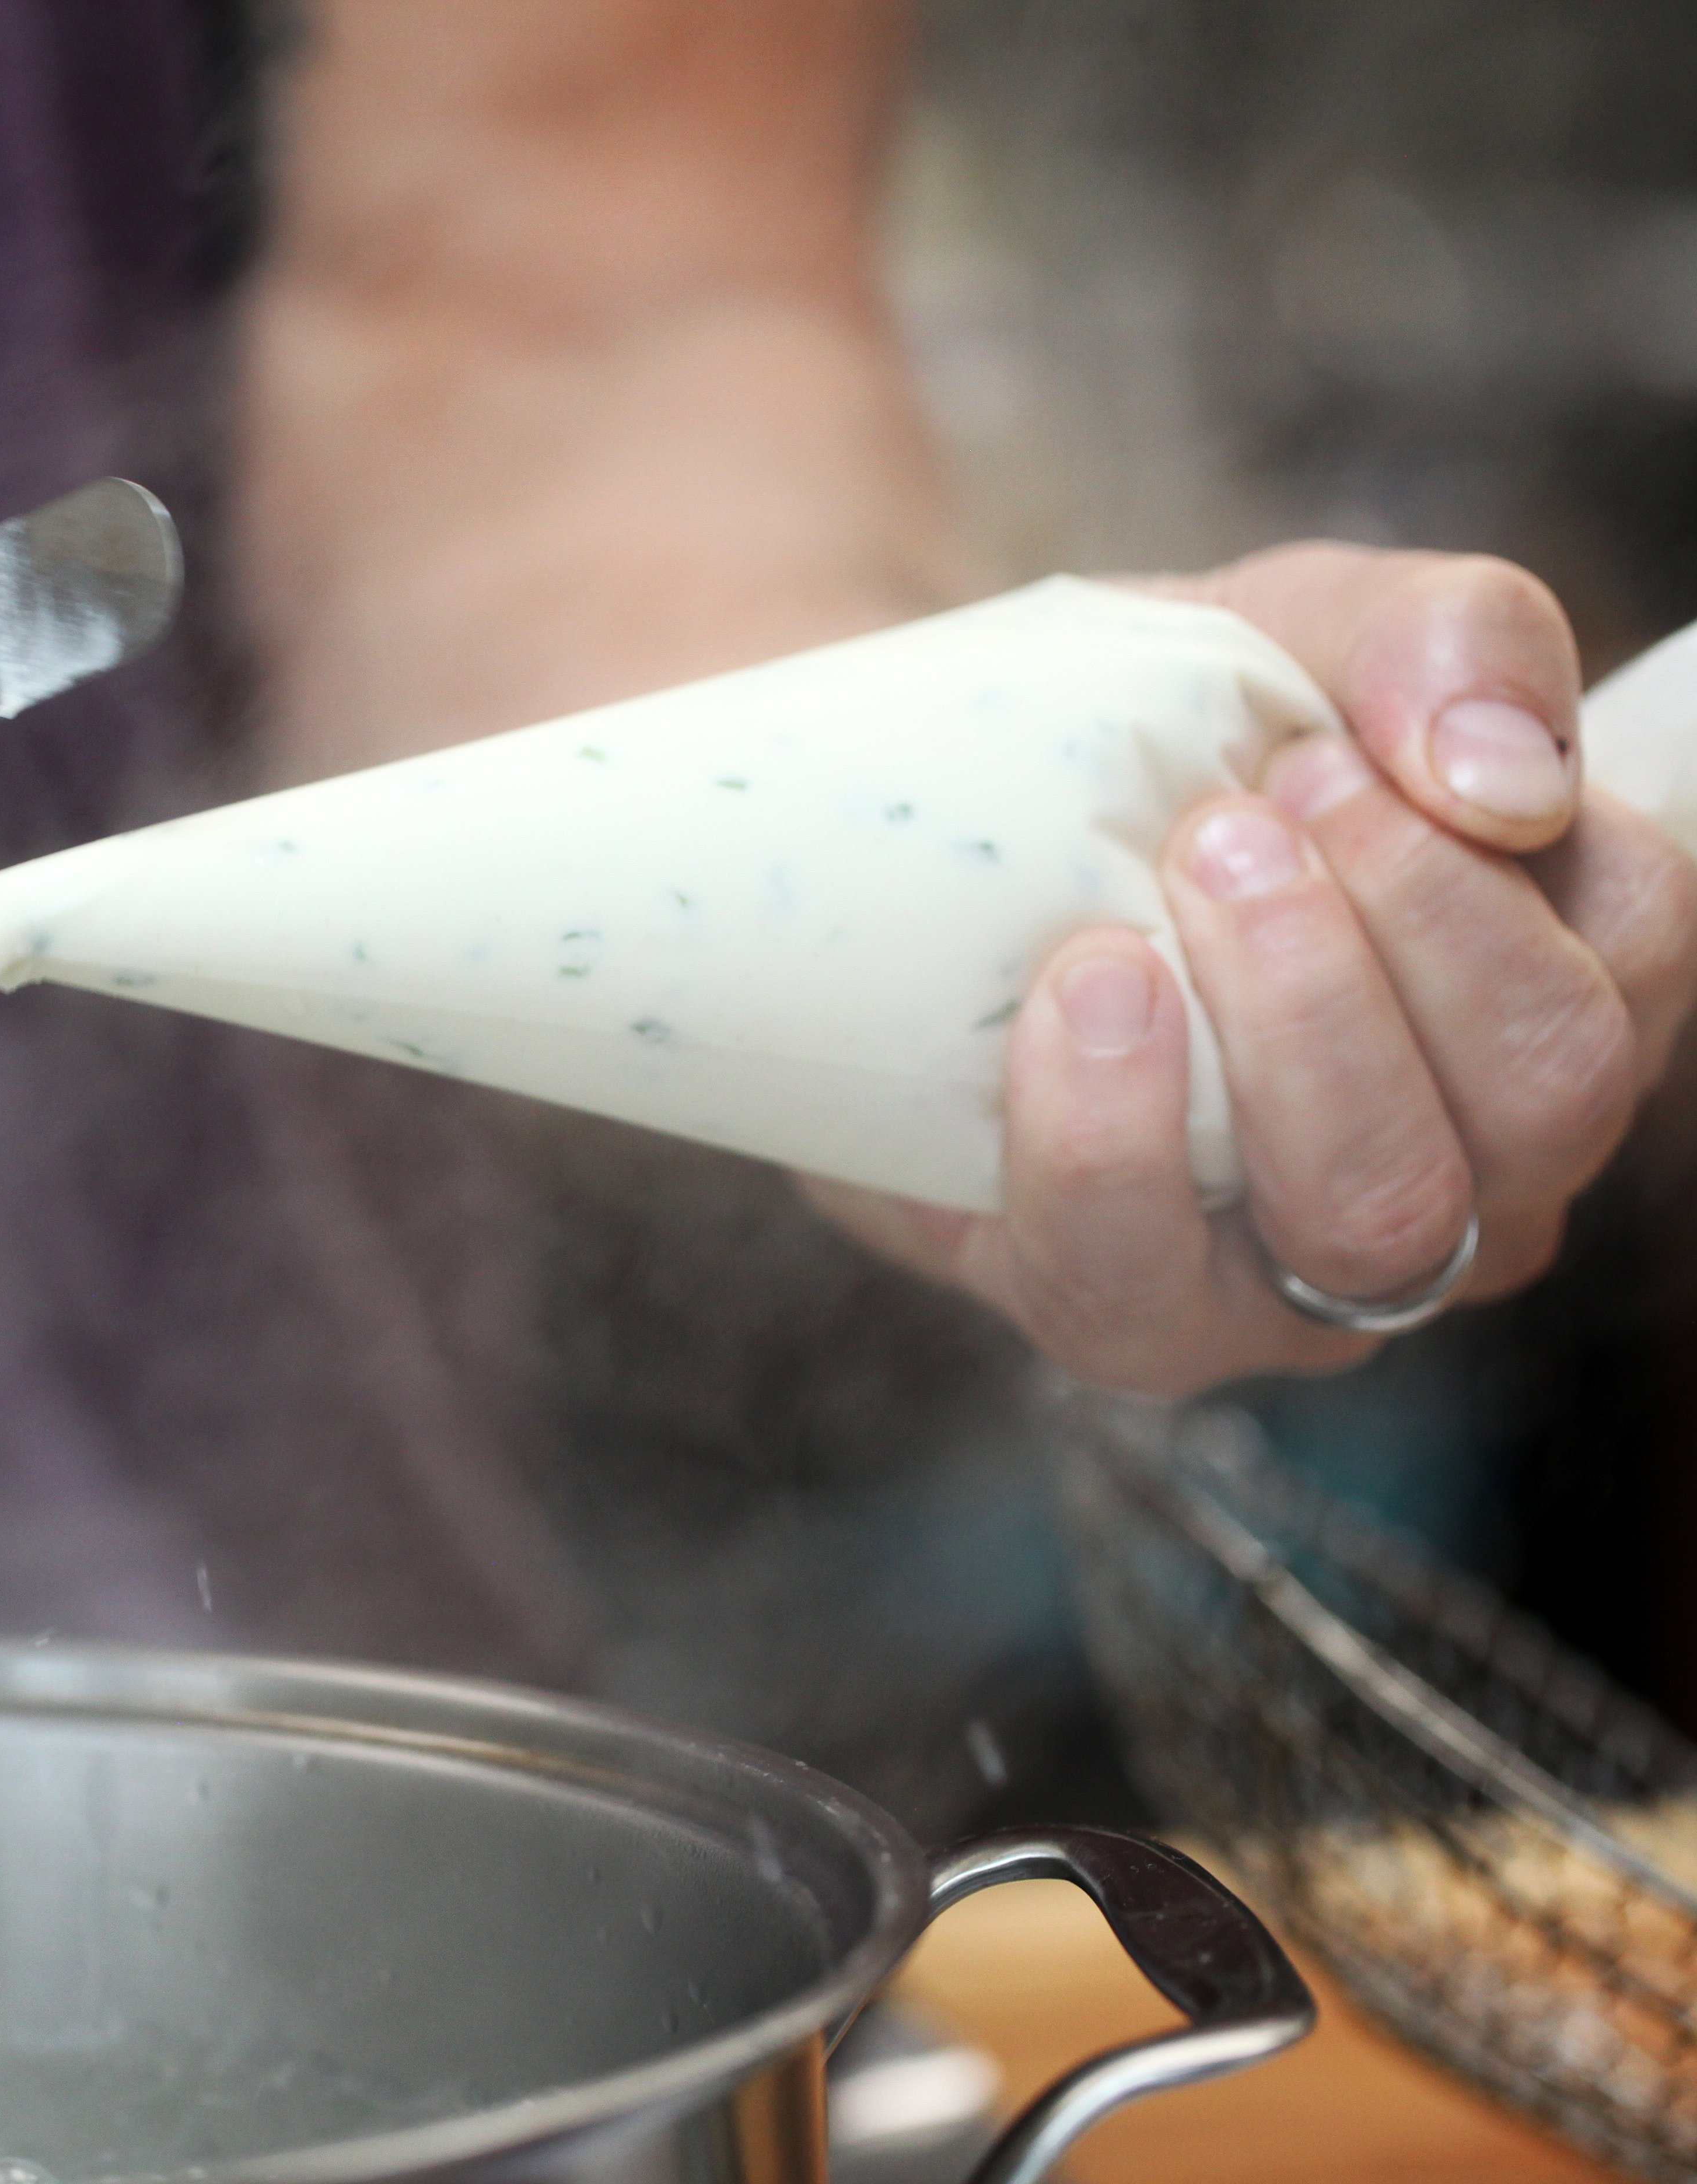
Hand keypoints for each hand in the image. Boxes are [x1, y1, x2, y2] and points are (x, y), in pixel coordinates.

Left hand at [813, 544, 1696, 1394]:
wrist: (917, 830)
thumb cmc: (1152, 748)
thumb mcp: (1299, 634)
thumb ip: (1444, 640)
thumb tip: (1504, 765)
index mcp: (1553, 990)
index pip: (1636, 951)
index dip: (1496, 855)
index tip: (1323, 755)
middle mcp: (1477, 1159)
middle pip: (1546, 1093)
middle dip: (1397, 934)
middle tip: (1235, 821)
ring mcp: (1312, 1268)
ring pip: (1381, 1209)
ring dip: (1283, 1027)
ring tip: (1167, 889)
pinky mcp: (1133, 1317)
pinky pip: (1145, 1282)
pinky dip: (1107, 1137)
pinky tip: (1076, 1000)